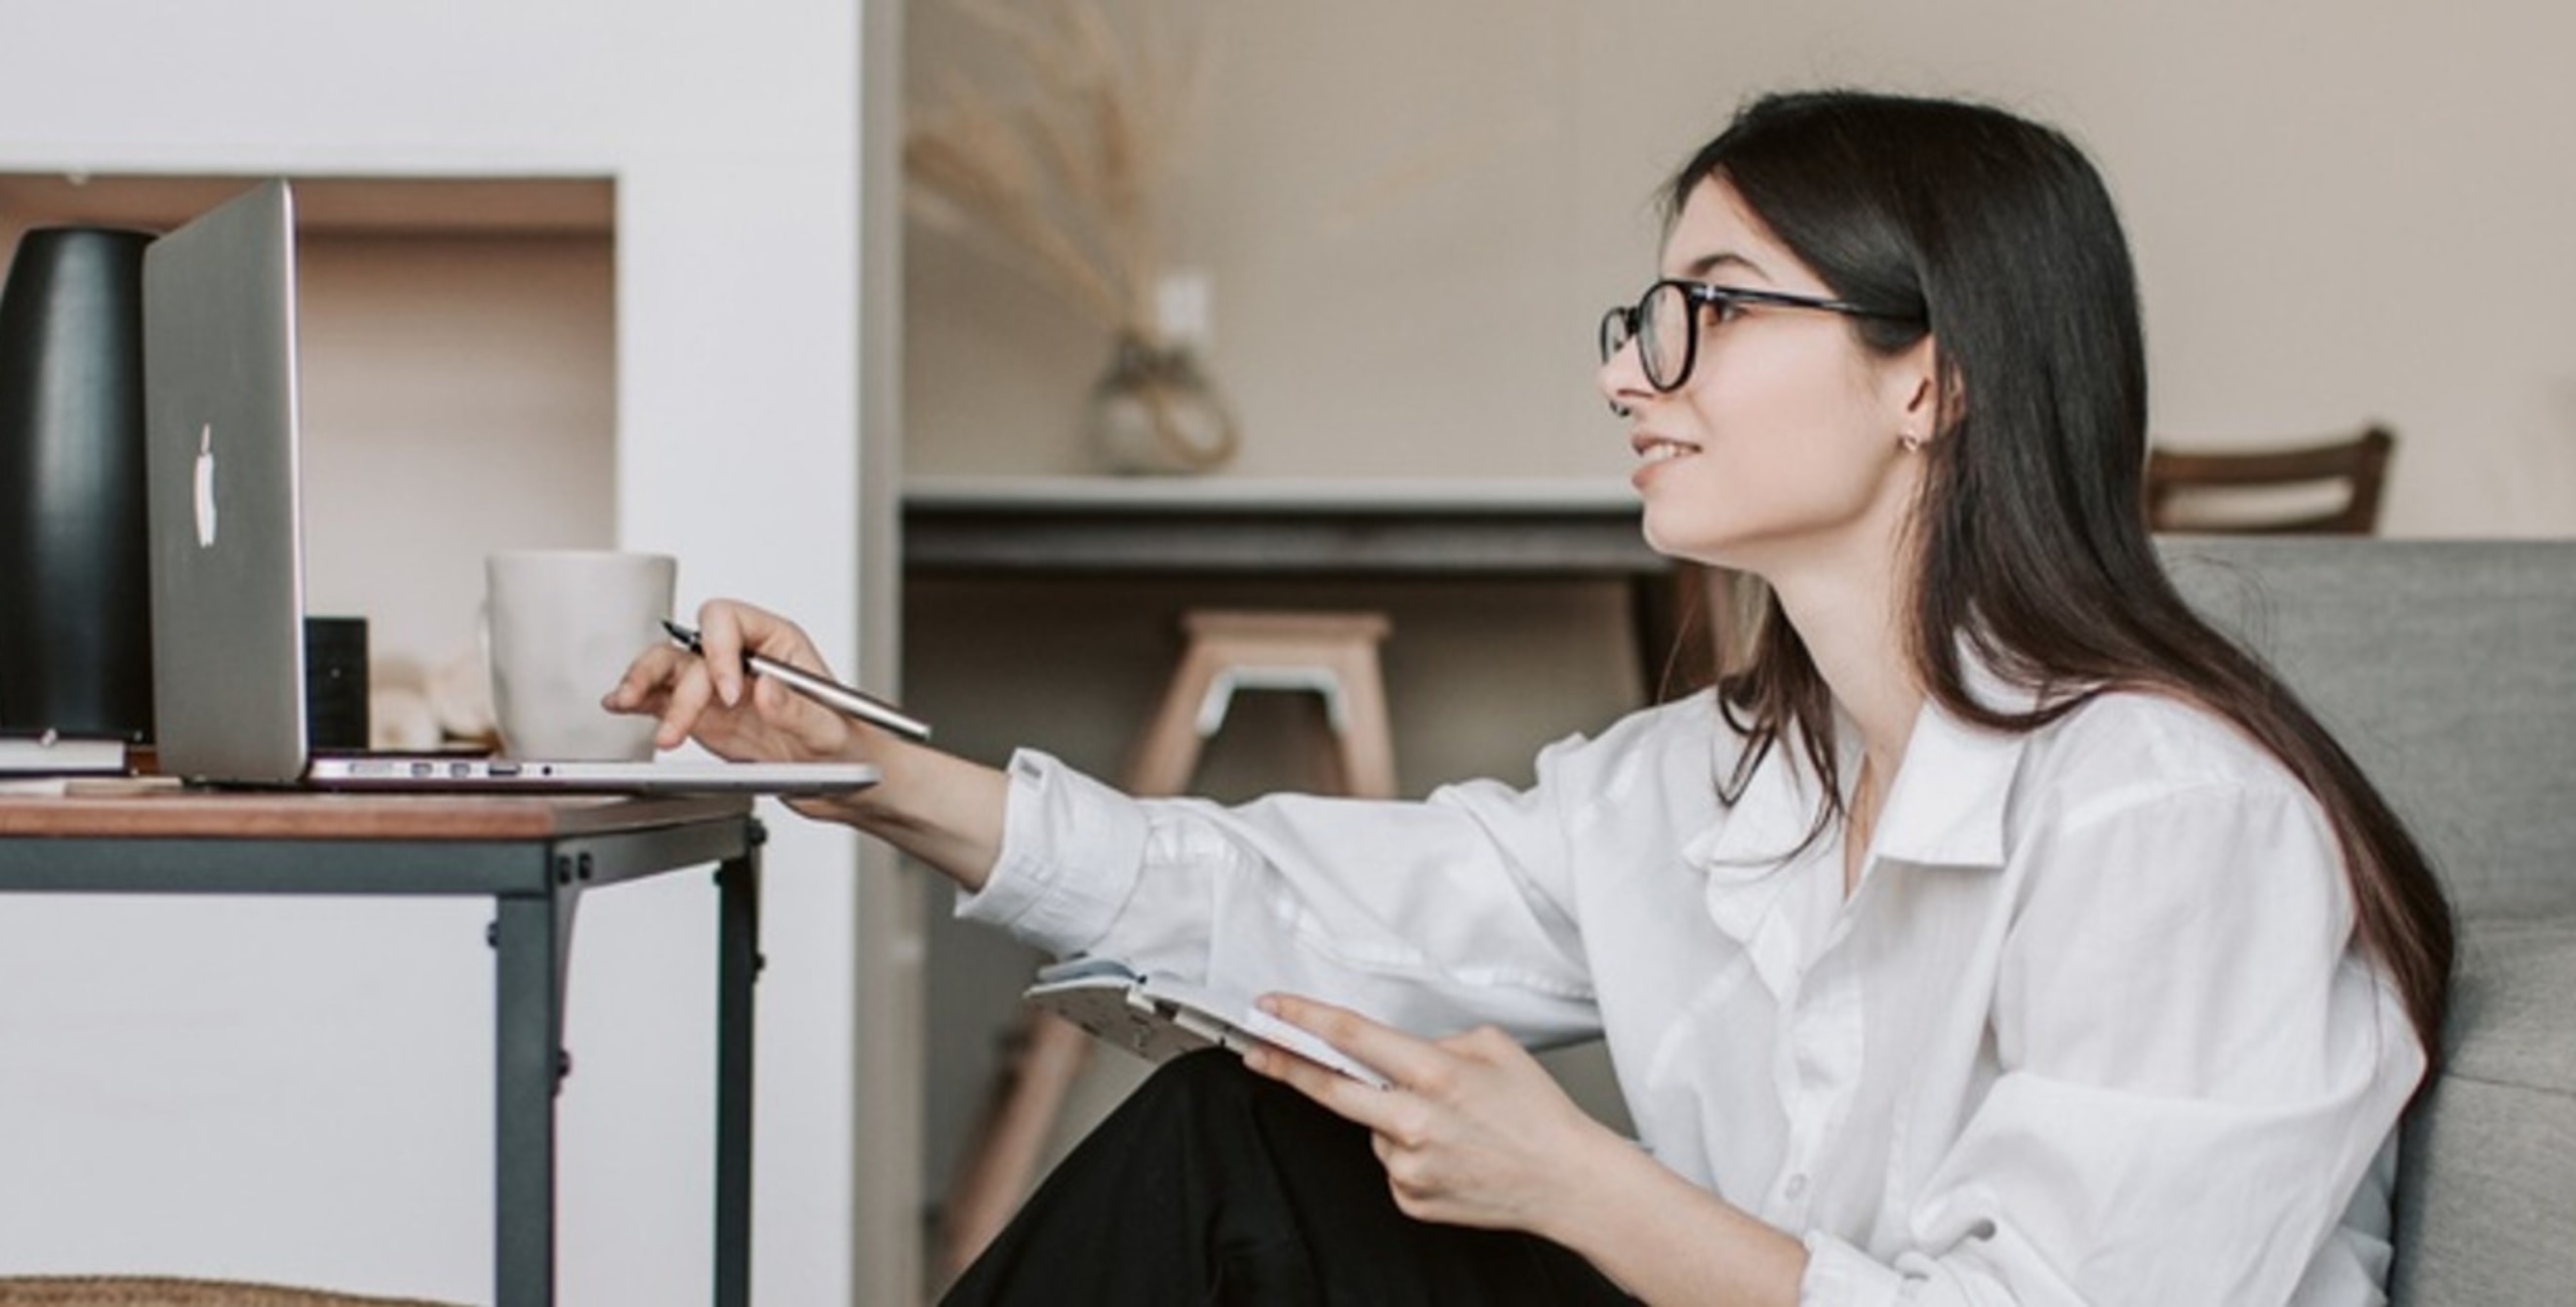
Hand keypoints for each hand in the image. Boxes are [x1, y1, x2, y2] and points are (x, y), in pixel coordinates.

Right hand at [602, 599, 861, 766]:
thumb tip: (766, 687)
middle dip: (677, 683)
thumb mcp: (831, 729)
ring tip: (626, 704)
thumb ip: (799, 709)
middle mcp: (742, 659)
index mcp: (777, 643)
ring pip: (668, 669)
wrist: (842, 779)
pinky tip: (622, 706)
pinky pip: (662, 699)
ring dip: (644, 684)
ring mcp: (718, 688)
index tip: (730, 695)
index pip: (729, 621)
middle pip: (690, 649)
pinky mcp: (703, 717)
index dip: (719, 652)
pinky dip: (639, 702)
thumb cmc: (847, 741)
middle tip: (677, 725)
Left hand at [1242, 993, 1621, 1237]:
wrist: (1567, 1181)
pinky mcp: (1410, 1197)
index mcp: (1433, 1073)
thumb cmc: (1538, 1114)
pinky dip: (1408, 1152)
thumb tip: (1395, 1049)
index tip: (1272, 1009)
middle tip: (1258, 1050)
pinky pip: (1390, 1164)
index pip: (1349, 1036)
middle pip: (1329, 1088)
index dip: (1302, 1019)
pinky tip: (1448, 1151)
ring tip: (1447, 1123)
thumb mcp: (1492, 1046)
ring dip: (1388, 1117)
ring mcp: (1407, 1165)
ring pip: (1371, 1129)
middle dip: (1286, 1065)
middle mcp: (1413, 1120)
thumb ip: (1435, 1041)